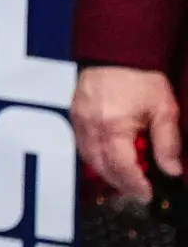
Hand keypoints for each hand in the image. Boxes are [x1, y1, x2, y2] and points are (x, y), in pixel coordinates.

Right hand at [73, 63, 181, 206]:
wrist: (117, 52)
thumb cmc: (140, 76)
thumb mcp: (164, 109)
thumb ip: (168, 142)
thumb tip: (172, 170)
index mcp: (114, 126)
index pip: (122, 167)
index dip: (135, 185)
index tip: (147, 193)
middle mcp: (92, 127)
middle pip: (102, 168)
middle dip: (121, 183)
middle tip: (138, 190)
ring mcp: (80, 122)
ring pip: (89, 160)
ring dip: (107, 173)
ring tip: (125, 177)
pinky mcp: (74, 117)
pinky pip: (82, 146)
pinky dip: (96, 158)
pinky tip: (110, 158)